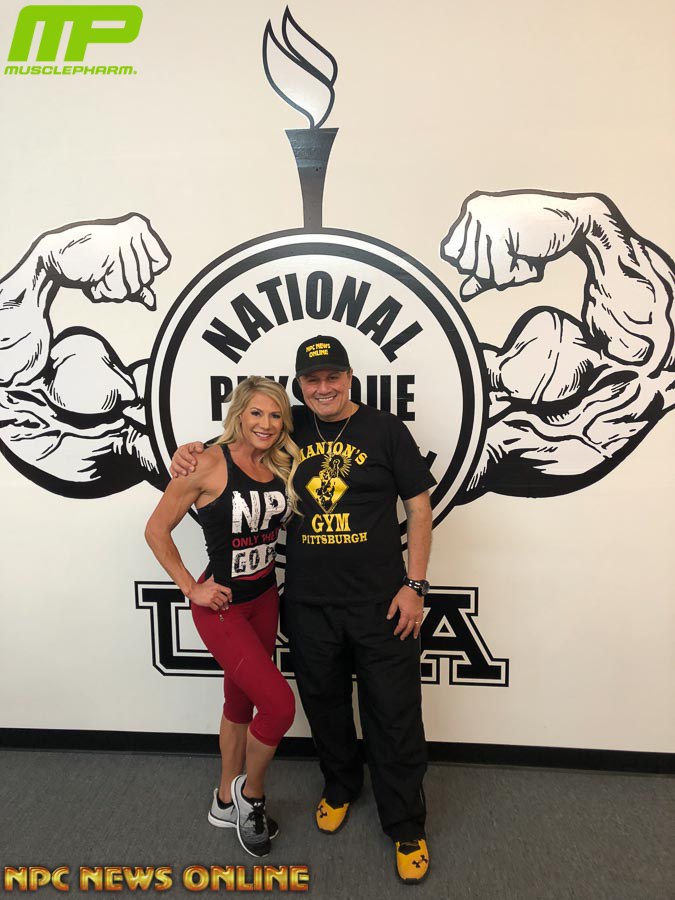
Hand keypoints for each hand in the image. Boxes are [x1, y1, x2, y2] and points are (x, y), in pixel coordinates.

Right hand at [41, 213, 169, 308]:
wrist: (55, 256)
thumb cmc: (87, 259)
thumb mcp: (117, 269)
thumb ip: (137, 284)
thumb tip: (152, 302)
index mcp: (140, 226)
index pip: (162, 262)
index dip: (143, 272)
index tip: (122, 263)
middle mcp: (135, 230)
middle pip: (147, 278)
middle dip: (125, 282)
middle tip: (105, 268)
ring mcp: (124, 242)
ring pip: (134, 287)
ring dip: (112, 288)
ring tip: (98, 271)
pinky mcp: (111, 256)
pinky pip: (119, 291)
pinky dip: (104, 290)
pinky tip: (92, 276)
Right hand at [170, 441, 205, 477]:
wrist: (193, 455)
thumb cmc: (195, 450)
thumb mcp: (198, 446)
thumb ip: (199, 446)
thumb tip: (199, 450)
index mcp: (183, 449)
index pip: (184, 452)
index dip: (189, 458)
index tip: (195, 463)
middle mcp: (177, 454)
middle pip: (179, 459)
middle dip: (185, 465)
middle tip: (192, 469)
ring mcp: (175, 460)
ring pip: (174, 465)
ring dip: (180, 470)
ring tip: (186, 474)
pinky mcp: (173, 466)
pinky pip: (171, 469)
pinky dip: (173, 472)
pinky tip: (177, 476)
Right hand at [188, 576, 231, 610]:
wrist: (193, 590)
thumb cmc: (201, 587)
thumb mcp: (209, 580)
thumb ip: (214, 578)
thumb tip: (216, 574)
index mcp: (217, 586)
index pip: (228, 591)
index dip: (230, 596)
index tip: (230, 599)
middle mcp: (215, 592)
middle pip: (225, 599)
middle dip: (226, 603)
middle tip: (226, 605)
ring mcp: (212, 598)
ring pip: (221, 604)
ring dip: (222, 607)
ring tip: (222, 607)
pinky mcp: (208, 602)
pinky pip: (216, 607)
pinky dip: (217, 609)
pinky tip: (217, 608)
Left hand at [386, 586, 424, 639]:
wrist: (414, 587)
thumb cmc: (406, 592)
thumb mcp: (395, 601)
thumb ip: (392, 610)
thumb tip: (388, 617)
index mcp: (406, 613)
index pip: (401, 625)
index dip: (398, 630)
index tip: (395, 633)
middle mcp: (413, 615)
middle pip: (409, 628)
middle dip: (405, 634)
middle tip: (402, 637)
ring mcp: (418, 614)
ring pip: (416, 626)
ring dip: (415, 632)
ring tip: (414, 637)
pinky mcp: (421, 611)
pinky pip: (421, 621)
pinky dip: (419, 626)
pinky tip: (419, 627)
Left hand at [440, 191, 588, 299]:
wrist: (575, 222)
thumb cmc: (541, 232)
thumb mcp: (506, 252)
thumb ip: (483, 272)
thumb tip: (464, 292)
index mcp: (472, 210)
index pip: (452, 254)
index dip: (476, 263)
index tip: (502, 250)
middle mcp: (475, 212)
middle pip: (466, 266)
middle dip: (493, 268)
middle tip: (517, 251)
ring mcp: (487, 222)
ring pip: (483, 273)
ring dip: (509, 271)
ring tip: (525, 251)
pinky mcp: (501, 234)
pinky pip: (499, 275)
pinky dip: (518, 272)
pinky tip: (530, 253)